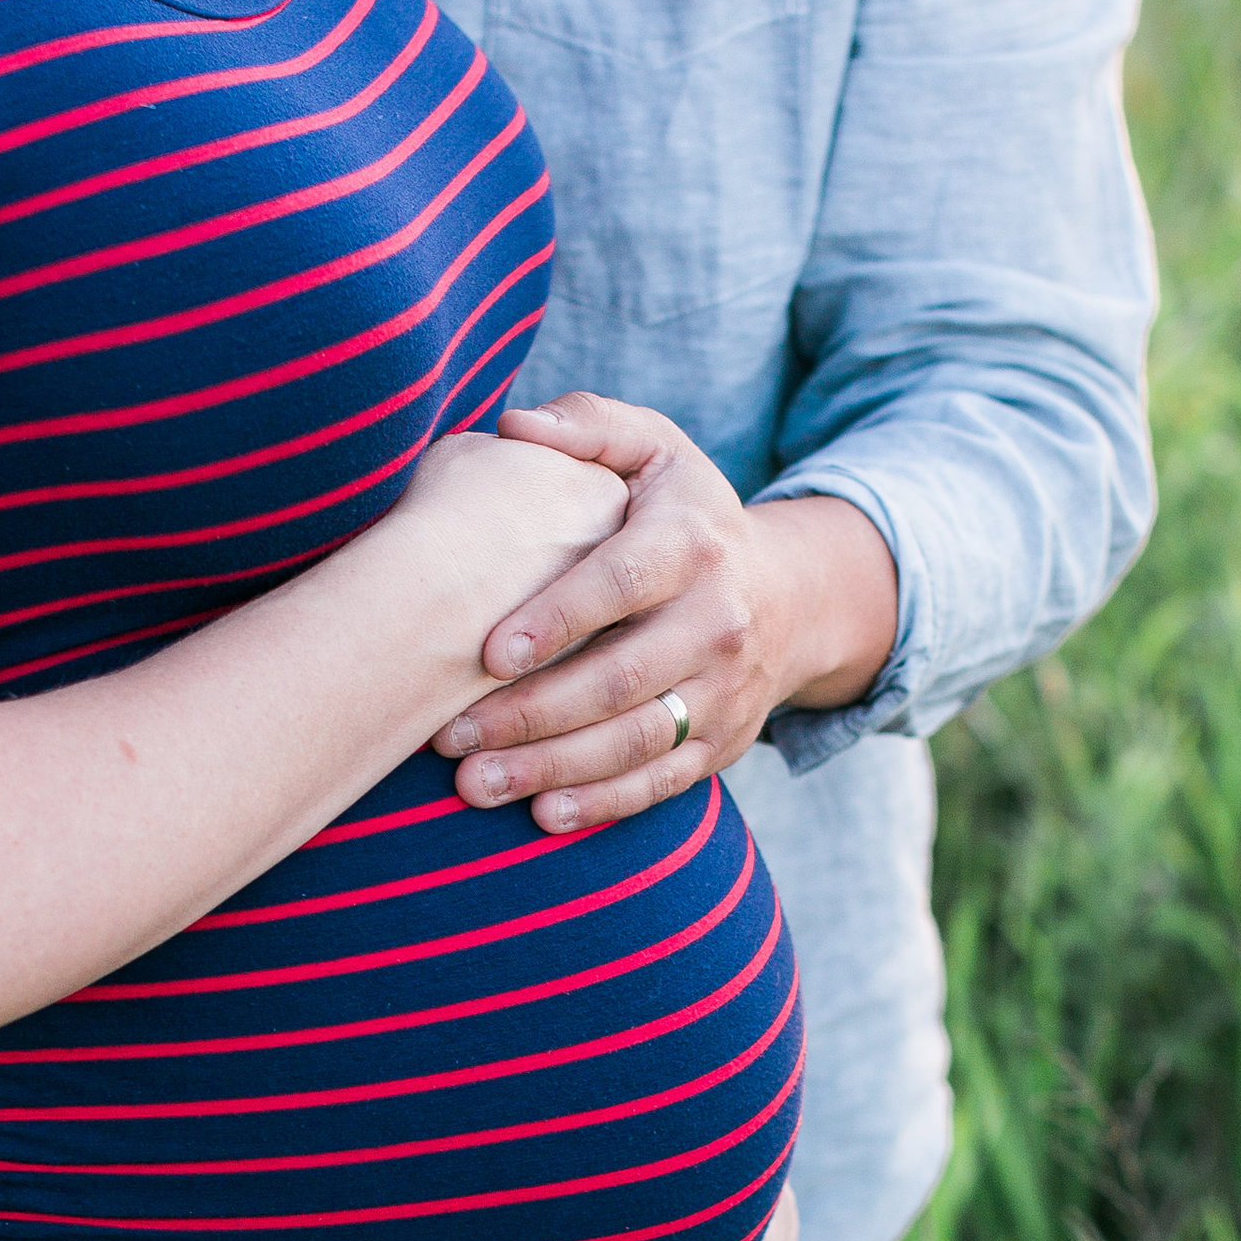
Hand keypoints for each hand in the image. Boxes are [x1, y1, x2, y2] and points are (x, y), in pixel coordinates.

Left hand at [429, 395, 899, 830]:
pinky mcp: (723, 743)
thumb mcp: (658, 448)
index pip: (622, 584)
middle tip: (447, 736)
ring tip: (473, 784)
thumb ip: (589, 426)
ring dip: (552, 769)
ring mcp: (725, 691)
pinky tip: (542, 814)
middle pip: (619, 679)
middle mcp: (718, 622)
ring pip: (635, 741)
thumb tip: (517, 426)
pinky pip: (661, 783)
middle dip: (529, 714)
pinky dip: (603, 804)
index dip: (556, 619)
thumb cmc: (689, 515)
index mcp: (692, 545)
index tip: (487, 653)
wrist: (792, 594)